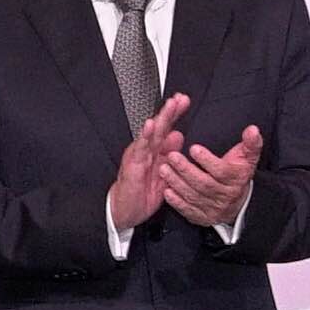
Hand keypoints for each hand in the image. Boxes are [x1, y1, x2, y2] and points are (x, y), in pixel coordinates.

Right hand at [107, 93, 184, 229]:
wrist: (125, 211)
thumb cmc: (143, 193)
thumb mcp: (164, 174)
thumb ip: (171, 155)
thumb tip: (179, 136)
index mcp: (156, 151)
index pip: (167, 128)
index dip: (175, 115)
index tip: (184, 101)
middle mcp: (148, 150)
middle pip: (160, 126)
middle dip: (171, 111)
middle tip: (180, 99)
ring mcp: (140, 155)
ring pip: (152, 133)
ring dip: (161, 118)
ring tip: (170, 106)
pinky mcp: (133, 164)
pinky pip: (140, 148)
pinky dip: (144, 136)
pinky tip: (149, 125)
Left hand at [161, 121, 261, 229]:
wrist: (239, 203)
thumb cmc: (238, 174)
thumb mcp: (248, 157)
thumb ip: (251, 142)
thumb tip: (253, 129)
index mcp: (236, 179)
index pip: (221, 171)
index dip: (206, 160)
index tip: (193, 149)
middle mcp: (225, 195)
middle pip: (204, 184)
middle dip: (186, 170)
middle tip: (171, 157)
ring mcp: (214, 208)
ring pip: (194, 196)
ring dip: (177, 182)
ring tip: (164, 169)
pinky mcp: (203, 217)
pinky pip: (189, 210)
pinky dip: (177, 202)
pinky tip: (167, 191)